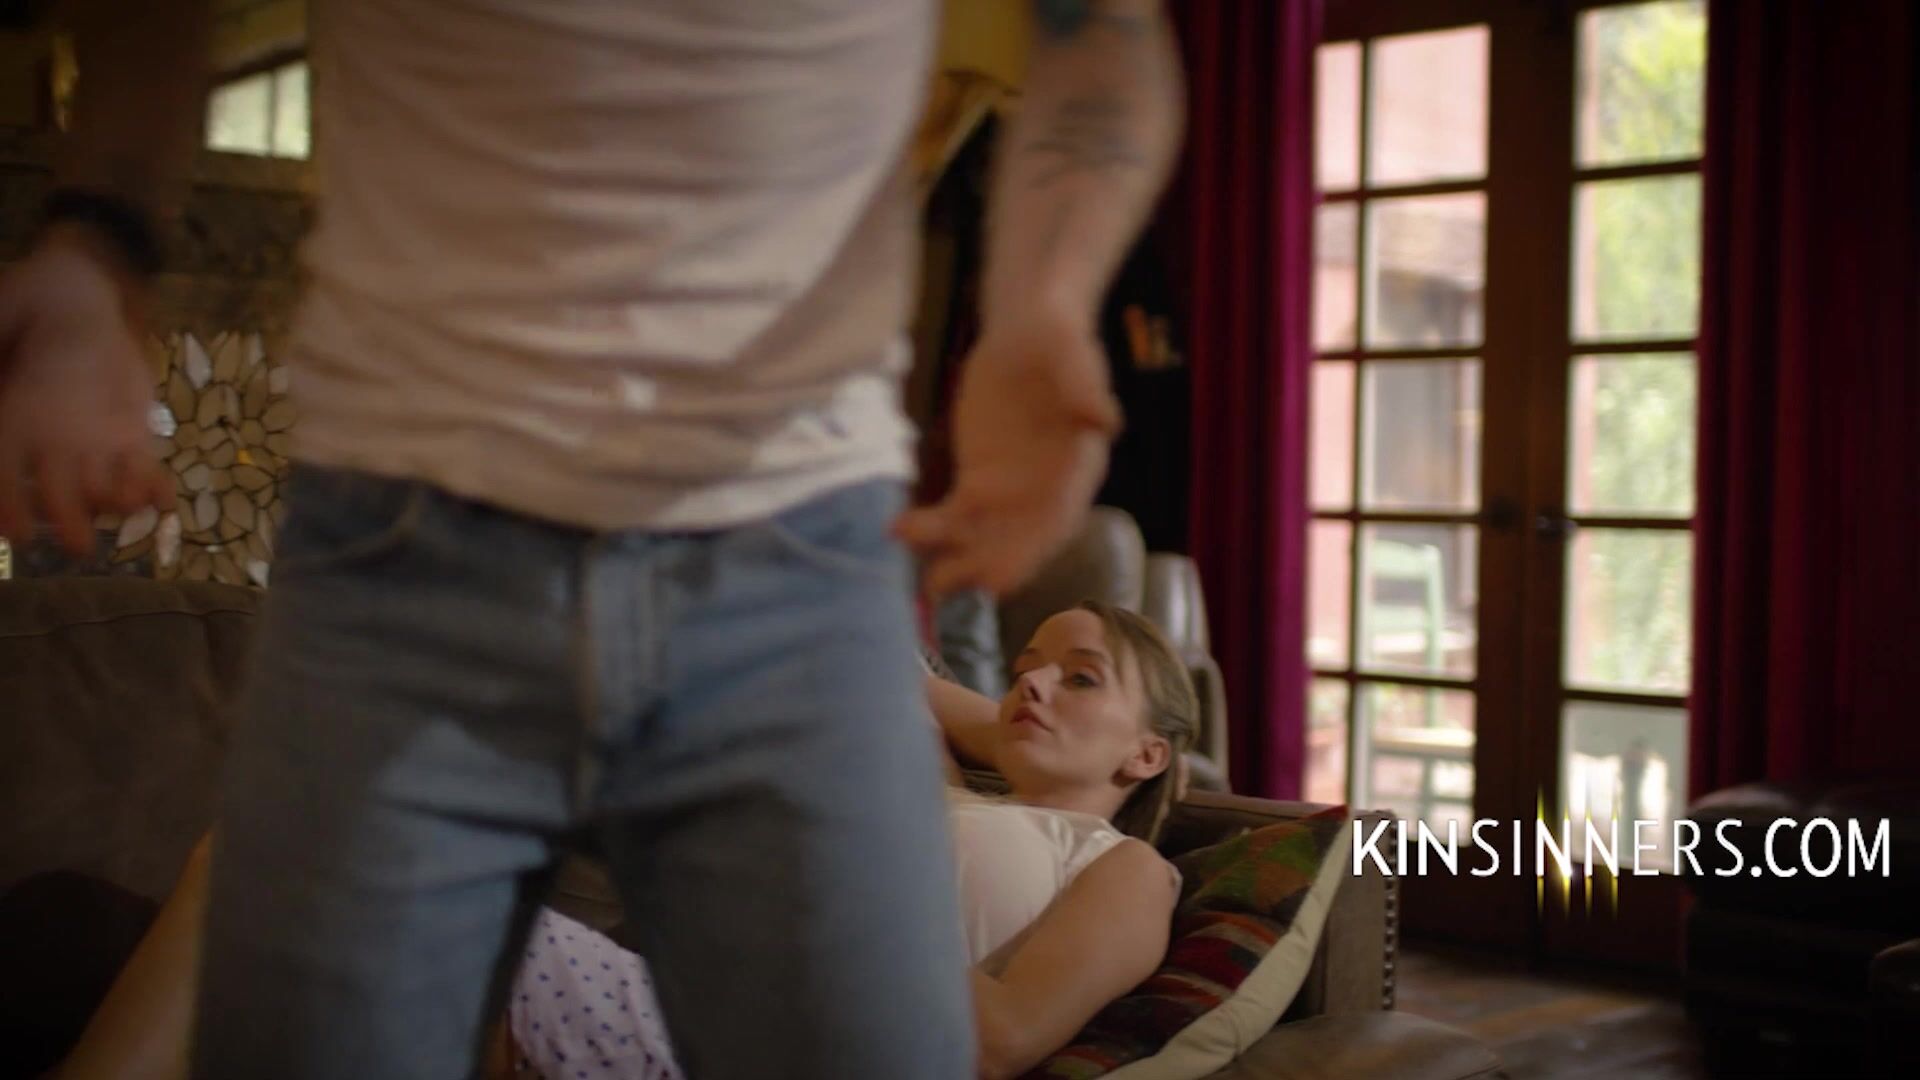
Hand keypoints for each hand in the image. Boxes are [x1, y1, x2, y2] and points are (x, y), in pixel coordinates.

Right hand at [0, 234, 172, 552]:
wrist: (80, 298)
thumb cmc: (26, 305)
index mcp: (7, 423)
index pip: (2, 477)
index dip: (7, 506)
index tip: (14, 533)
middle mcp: (47, 445)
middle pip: (56, 497)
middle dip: (68, 523)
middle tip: (81, 545)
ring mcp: (90, 444)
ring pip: (101, 490)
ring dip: (113, 505)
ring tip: (125, 508)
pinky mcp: (130, 436)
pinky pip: (141, 470)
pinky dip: (154, 488)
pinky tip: (163, 499)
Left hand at [895, 314, 1120, 596]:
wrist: (1026, 331)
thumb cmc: (1056, 339)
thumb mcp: (1071, 352)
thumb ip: (1086, 387)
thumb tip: (1105, 419)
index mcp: (1076, 468)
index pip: (1056, 519)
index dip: (1032, 550)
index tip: (1005, 577)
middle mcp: (1046, 490)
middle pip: (1018, 541)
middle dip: (987, 567)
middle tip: (953, 585)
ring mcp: (1011, 491)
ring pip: (984, 537)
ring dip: (957, 560)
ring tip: (926, 581)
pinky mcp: (979, 481)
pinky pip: (955, 516)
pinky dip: (931, 528)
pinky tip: (900, 530)